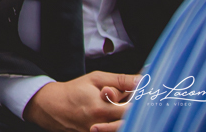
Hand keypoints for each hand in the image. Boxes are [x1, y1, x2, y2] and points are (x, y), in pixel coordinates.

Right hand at [24, 72, 139, 131]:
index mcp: (102, 108)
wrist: (55, 107)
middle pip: (131, 121)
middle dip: (139, 111)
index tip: (149, 95)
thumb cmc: (76, 90)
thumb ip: (120, 80)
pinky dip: (121, 123)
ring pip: (124, 126)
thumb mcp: (96, 79)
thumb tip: (143, 80)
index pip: (132, 110)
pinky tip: (121, 115)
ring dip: (130, 118)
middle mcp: (102, 125)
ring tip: (129, 108)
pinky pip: (116, 129)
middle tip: (143, 102)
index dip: (143, 102)